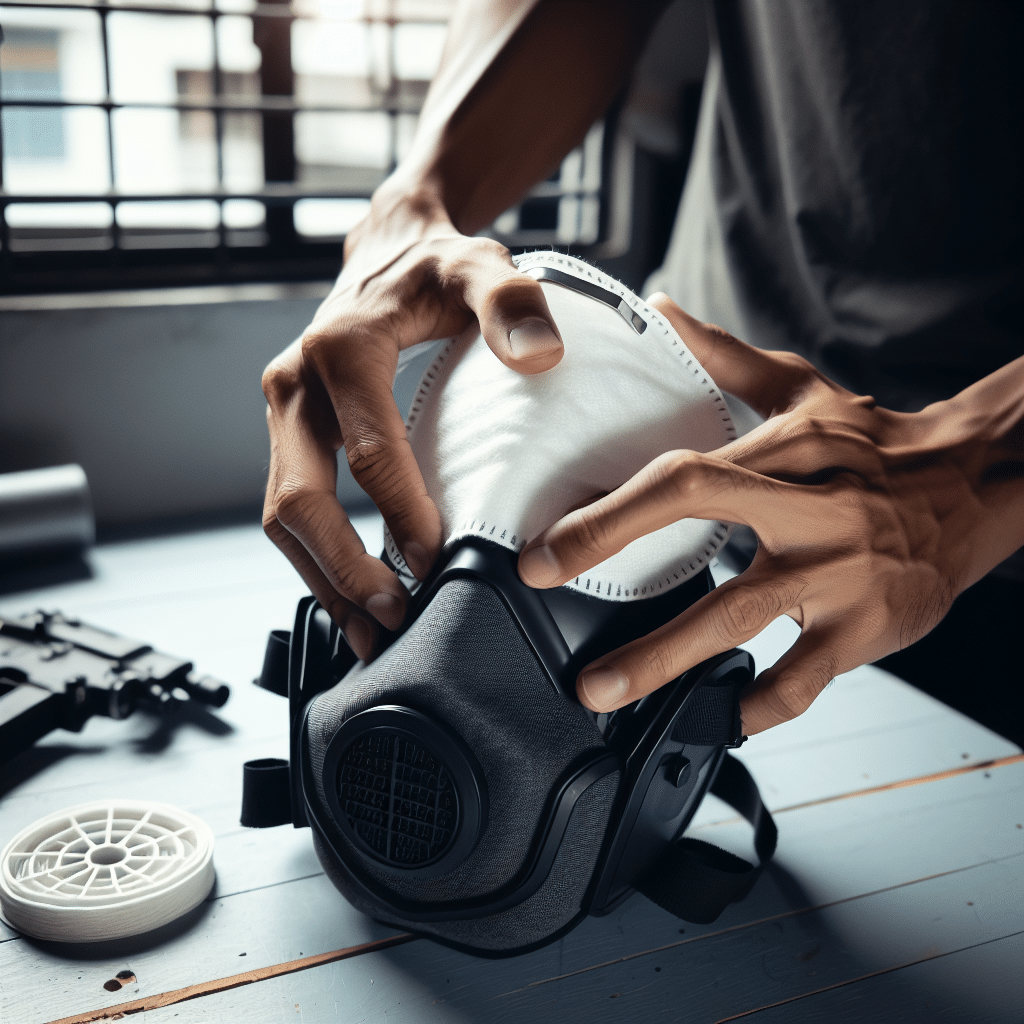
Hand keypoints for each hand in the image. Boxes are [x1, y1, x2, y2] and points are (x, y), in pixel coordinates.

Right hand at [262, 188, 563, 658]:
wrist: (386, 254)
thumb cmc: (434, 268)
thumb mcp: (480, 268)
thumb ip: (513, 303)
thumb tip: (541, 355)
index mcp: (340, 349)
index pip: (366, 450)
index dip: (399, 514)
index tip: (436, 562)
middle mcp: (295, 384)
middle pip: (299, 498)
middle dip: (345, 569)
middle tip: (396, 616)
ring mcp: (285, 413)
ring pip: (282, 515)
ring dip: (324, 580)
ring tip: (372, 631)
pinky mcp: (289, 435)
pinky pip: (291, 508)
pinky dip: (318, 561)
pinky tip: (355, 597)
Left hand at [518, 294, 1023, 732]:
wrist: (975, 484)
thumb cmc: (876, 442)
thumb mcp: (802, 387)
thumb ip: (722, 356)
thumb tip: (658, 312)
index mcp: (786, 451)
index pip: (682, 476)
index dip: (607, 513)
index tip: (544, 550)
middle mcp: (810, 510)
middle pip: (701, 530)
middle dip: (614, 567)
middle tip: (547, 602)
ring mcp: (839, 573)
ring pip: (742, 618)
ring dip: (665, 660)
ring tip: (604, 691)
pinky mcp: (867, 627)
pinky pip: (805, 678)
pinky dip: (761, 705)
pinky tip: (721, 715)